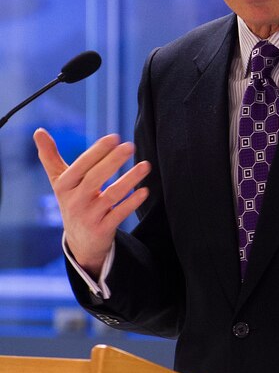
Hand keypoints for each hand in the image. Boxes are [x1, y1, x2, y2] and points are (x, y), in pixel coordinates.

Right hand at [34, 129, 150, 277]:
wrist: (80, 241)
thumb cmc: (72, 202)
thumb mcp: (59, 182)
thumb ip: (50, 157)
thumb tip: (38, 131)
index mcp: (64, 186)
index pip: (80, 166)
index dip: (96, 152)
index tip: (114, 137)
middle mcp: (75, 201)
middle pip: (95, 178)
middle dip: (112, 161)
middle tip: (130, 146)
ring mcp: (89, 216)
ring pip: (111, 195)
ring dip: (130, 179)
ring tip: (146, 165)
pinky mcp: (103, 229)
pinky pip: (119, 214)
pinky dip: (132, 202)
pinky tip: (145, 190)